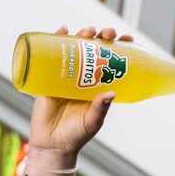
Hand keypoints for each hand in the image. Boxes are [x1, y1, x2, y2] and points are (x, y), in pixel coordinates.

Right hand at [26, 26, 133, 161]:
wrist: (52, 145)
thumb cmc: (76, 135)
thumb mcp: (93, 121)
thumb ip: (100, 108)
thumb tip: (111, 92)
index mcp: (97, 85)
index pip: (110, 60)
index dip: (118, 47)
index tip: (127, 39)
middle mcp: (83, 76)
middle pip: (93, 49)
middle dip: (102, 36)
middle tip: (108, 33)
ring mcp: (65, 75)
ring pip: (74, 48)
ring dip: (82, 34)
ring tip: (88, 31)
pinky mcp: (47, 77)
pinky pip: (50, 54)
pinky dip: (55, 38)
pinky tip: (62, 29)